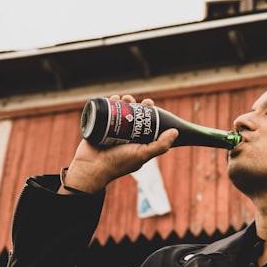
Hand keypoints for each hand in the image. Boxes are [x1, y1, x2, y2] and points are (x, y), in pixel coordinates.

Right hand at [59, 95, 177, 193]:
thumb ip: (160, 145)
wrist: (91, 167)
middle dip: (135, 104)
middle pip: (132, 114)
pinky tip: (113, 98)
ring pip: (120, 111)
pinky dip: (109, 103)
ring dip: (123, 101)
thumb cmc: (118, 163)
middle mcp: (125, 136)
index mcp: (137, 142)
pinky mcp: (98, 127)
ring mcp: (111, 131)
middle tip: (134, 100)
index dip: (148, 112)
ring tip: (123, 98)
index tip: (149, 104)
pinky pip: (105, 112)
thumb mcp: (142, 154)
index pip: (146, 123)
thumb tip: (175, 132)